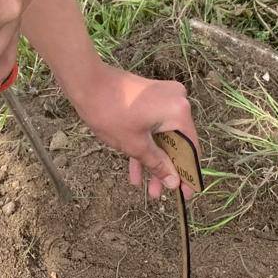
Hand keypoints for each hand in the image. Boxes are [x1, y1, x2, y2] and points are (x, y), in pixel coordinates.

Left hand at [65, 60, 200, 199]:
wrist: (87, 83)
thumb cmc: (111, 113)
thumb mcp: (136, 145)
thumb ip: (158, 164)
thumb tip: (173, 182)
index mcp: (179, 112)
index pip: (191, 148)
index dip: (188, 173)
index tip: (186, 194)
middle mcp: (177, 101)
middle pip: (177, 143)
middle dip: (166, 170)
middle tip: (161, 194)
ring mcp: (164, 97)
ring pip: (163, 136)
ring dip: (154, 161)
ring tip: (149, 190)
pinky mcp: (151, 97)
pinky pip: (153, 126)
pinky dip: (146, 145)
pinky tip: (136, 171)